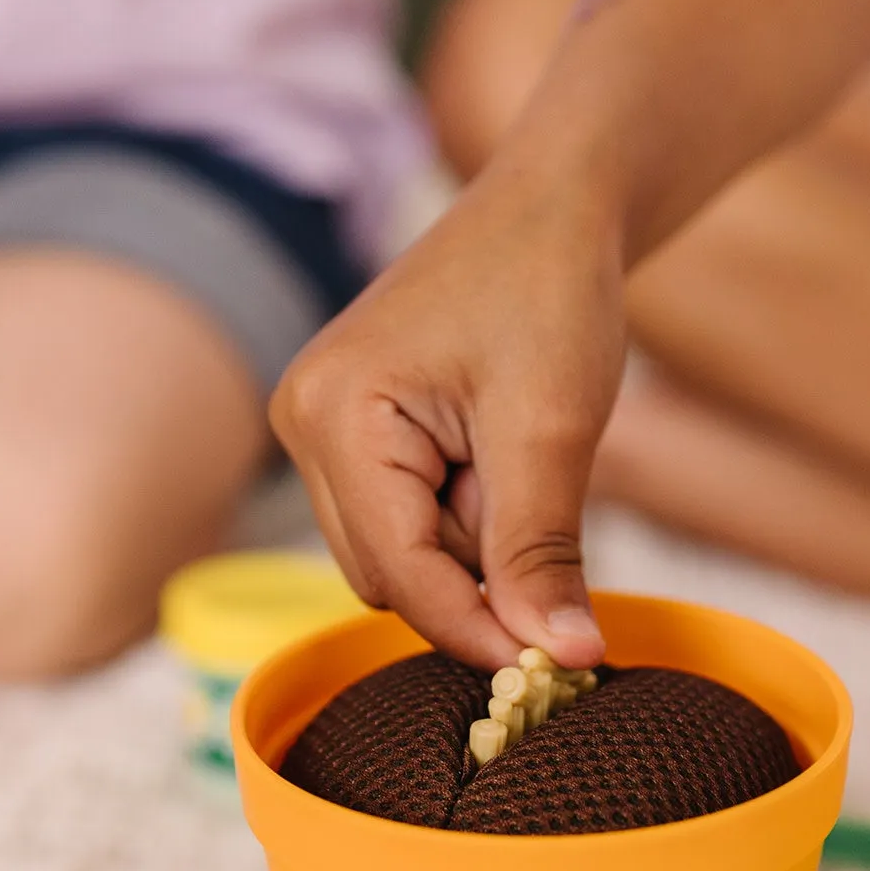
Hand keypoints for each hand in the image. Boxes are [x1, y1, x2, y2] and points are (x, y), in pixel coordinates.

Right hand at [271, 176, 626, 670]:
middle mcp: (304, 424)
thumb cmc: (549, 289)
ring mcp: (322, 429)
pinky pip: (407, 521)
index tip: (562, 664)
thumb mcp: (551, 429)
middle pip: (390, 577)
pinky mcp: (353, 434)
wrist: (554, 206)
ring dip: (476, 542)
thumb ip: (542, 553)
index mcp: (334, 414)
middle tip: (548, 499)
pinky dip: (468, 515)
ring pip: (401, 558)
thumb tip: (565, 659)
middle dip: (478, 571)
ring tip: (522, 457)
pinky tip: (501, 457)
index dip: (480, 629)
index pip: (399, 575)